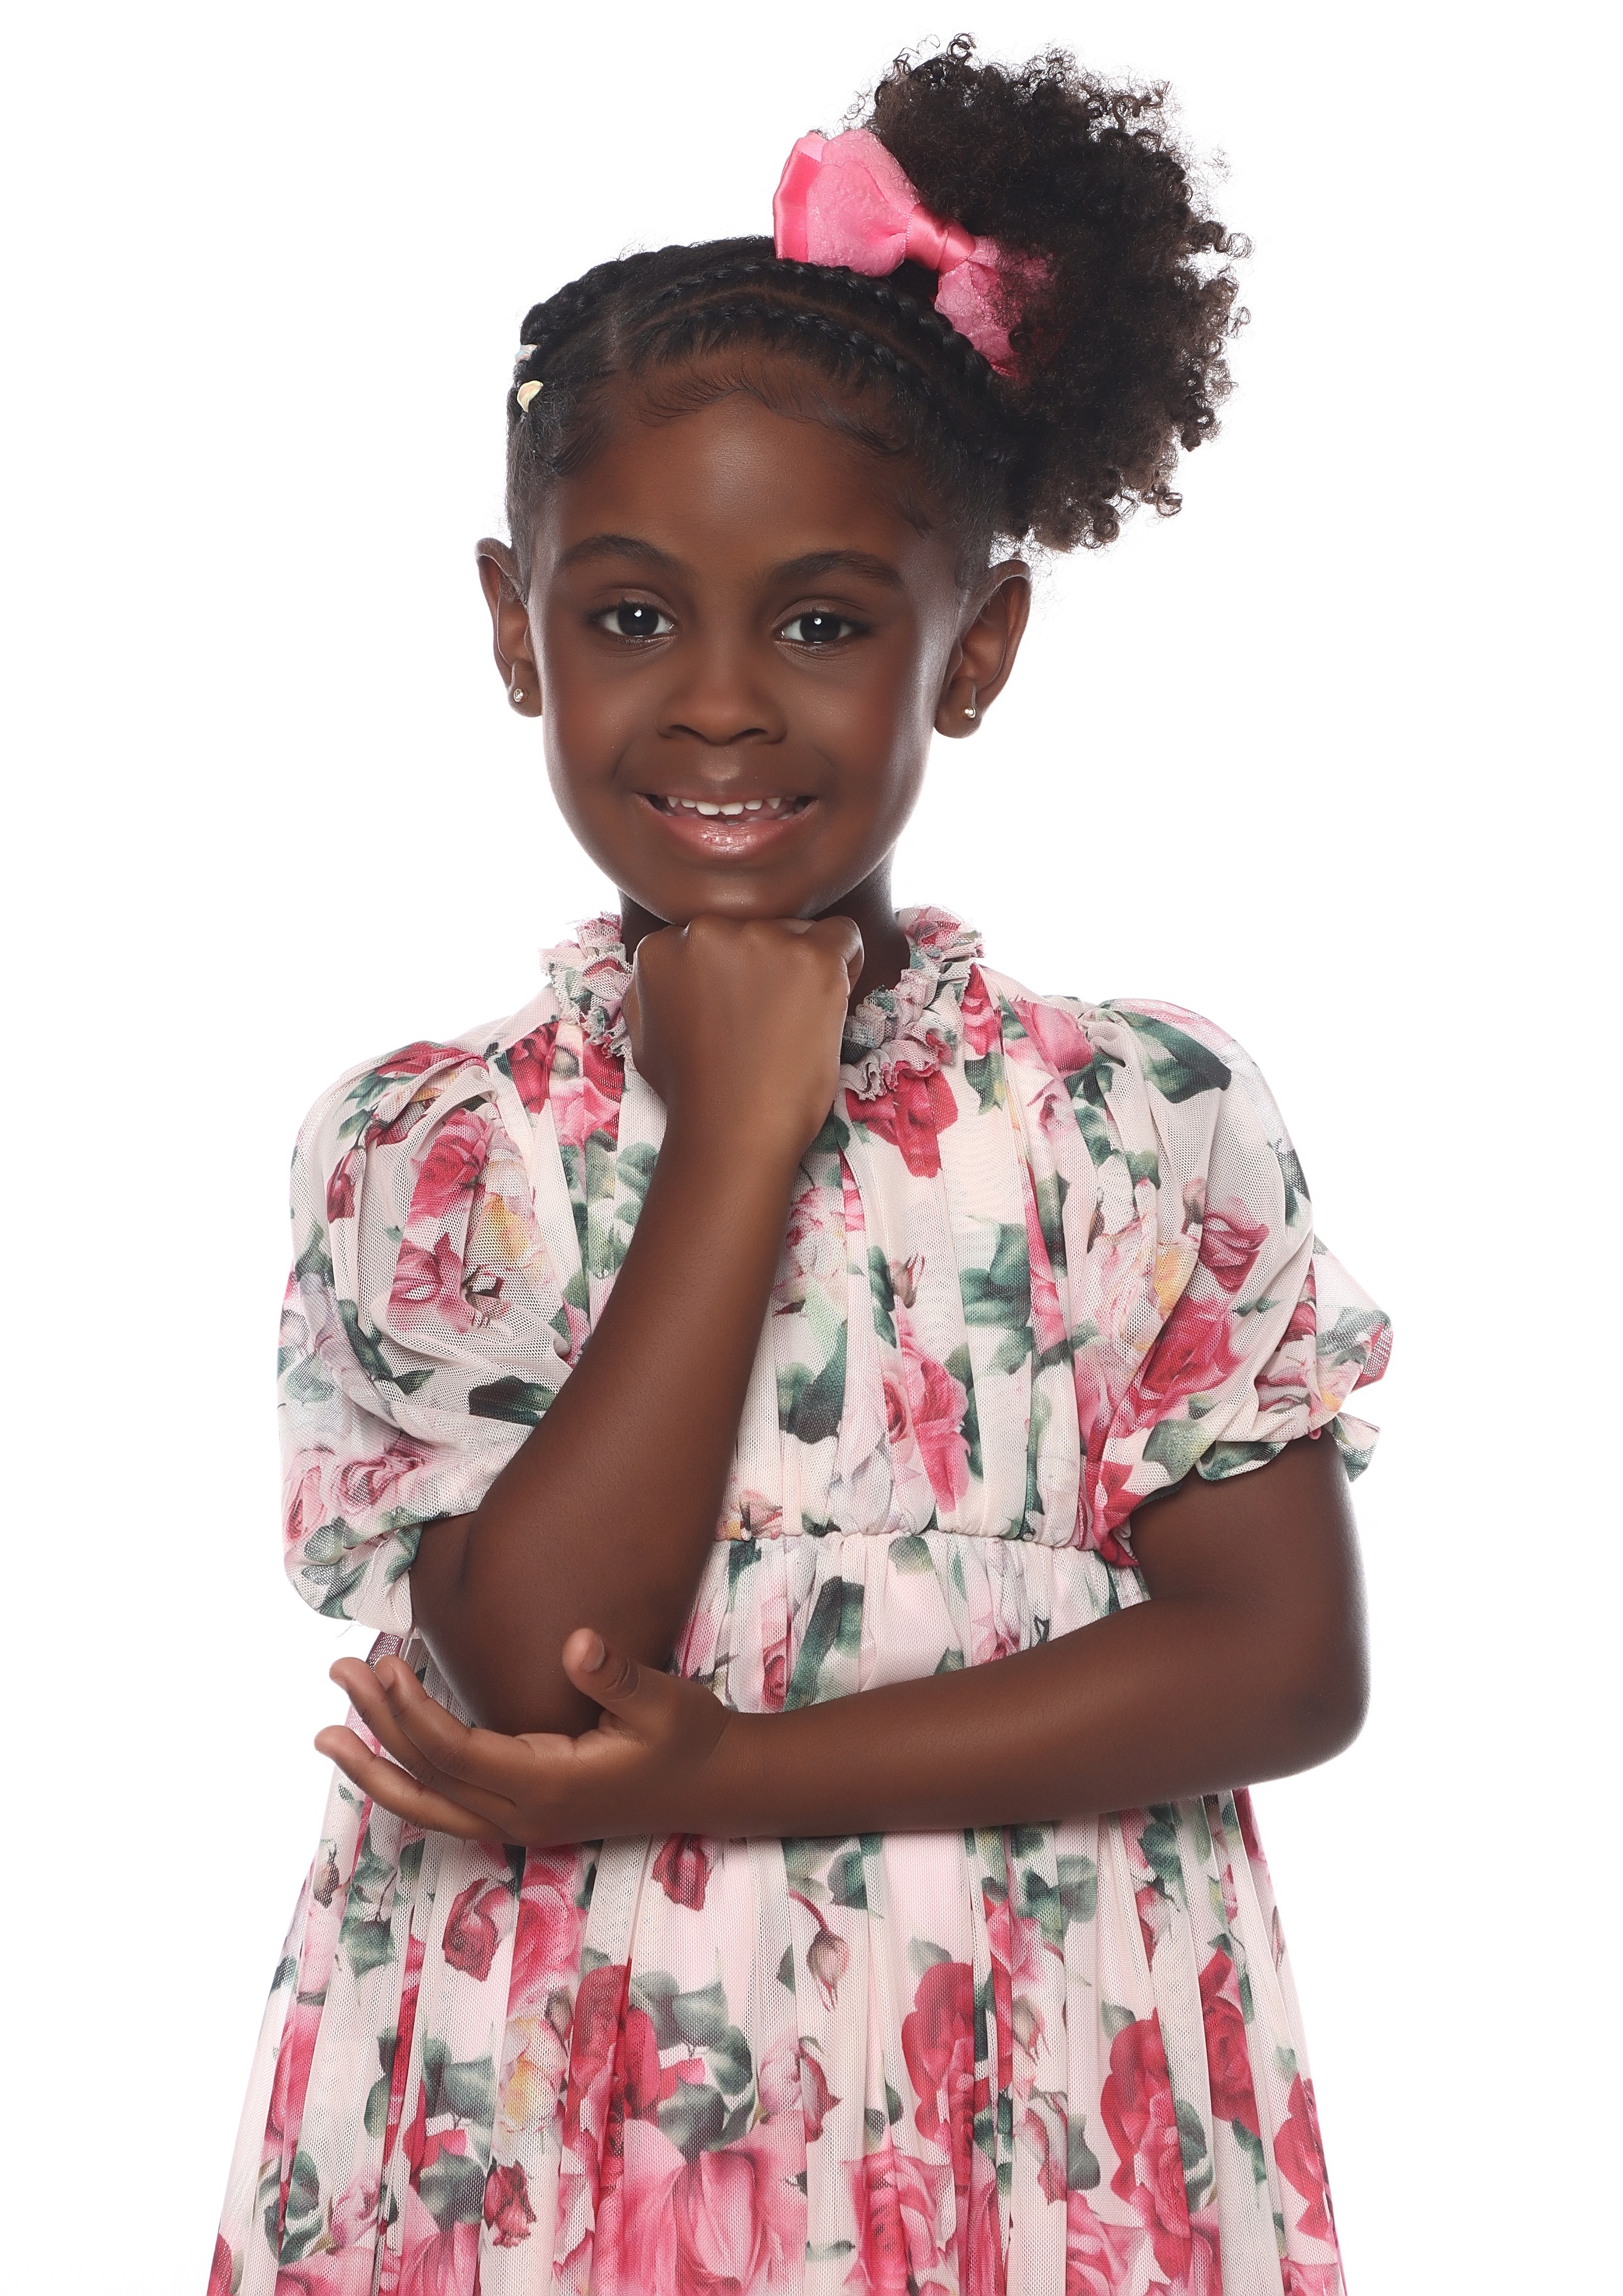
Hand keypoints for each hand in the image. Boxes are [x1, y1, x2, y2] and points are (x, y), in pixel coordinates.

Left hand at [314, 1629, 748, 1845]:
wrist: (713, 1785)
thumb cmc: (687, 1737)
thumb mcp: (662, 1700)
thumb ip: (617, 1675)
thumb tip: (575, 1643)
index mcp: (550, 1784)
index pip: (458, 1753)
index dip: (414, 1712)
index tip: (384, 1663)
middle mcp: (524, 1815)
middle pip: (428, 1781)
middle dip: (376, 1731)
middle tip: (338, 1676)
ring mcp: (521, 1825)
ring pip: (429, 1807)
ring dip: (377, 1767)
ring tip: (329, 1734)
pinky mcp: (523, 1819)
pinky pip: (447, 1809)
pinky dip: (407, 1784)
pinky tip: (384, 1756)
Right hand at [622, 912, 863, 1162]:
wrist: (731, 1131)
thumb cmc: (691, 1094)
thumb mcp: (646, 1034)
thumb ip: (656, 988)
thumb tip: (674, 966)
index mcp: (663, 944)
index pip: (714, 935)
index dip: (734, 973)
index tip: (740, 1010)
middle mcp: (707, 929)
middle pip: (757, 927)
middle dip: (766, 965)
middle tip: (768, 1020)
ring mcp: (762, 939)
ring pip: (798, 932)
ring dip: (802, 969)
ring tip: (793, 1023)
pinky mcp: (812, 958)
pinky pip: (846, 936)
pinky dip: (848, 964)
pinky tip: (832, 1000)